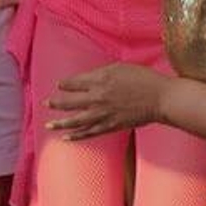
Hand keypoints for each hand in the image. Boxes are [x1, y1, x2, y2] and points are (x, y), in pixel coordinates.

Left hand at [46, 63, 169, 139]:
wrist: (161, 98)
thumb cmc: (144, 79)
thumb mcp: (121, 68)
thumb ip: (102, 73)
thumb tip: (90, 79)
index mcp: (101, 79)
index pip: (75, 83)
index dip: (65, 84)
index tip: (58, 85)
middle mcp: (99, 97)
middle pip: (71, 101)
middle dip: (56, 103)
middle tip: (45, 103)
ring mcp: (104, 113)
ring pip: (76, 120)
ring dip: (60, 122)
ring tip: (48, 124)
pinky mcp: (111, 126)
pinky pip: (90, 132)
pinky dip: (77, 136)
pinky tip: (66, 137)